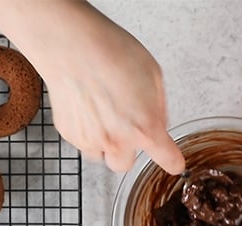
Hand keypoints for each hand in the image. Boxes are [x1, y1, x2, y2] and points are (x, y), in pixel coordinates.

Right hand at [40, 23, 183, 173]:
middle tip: (125, 128)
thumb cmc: (112, 53)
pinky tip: (87, 106)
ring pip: (100, 156)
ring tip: (102, 114)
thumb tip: (158, 122)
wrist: (71, 45)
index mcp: (145, 129)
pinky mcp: (68, 132)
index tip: (173, 161)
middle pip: (124, 165)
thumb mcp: (154, 75)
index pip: (169, 161)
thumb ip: (159, 107)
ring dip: (104, 143)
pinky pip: (81, 141)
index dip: (173, 161)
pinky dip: (86, 130)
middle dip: (127, 150)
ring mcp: (90, 139)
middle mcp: (117, 141)